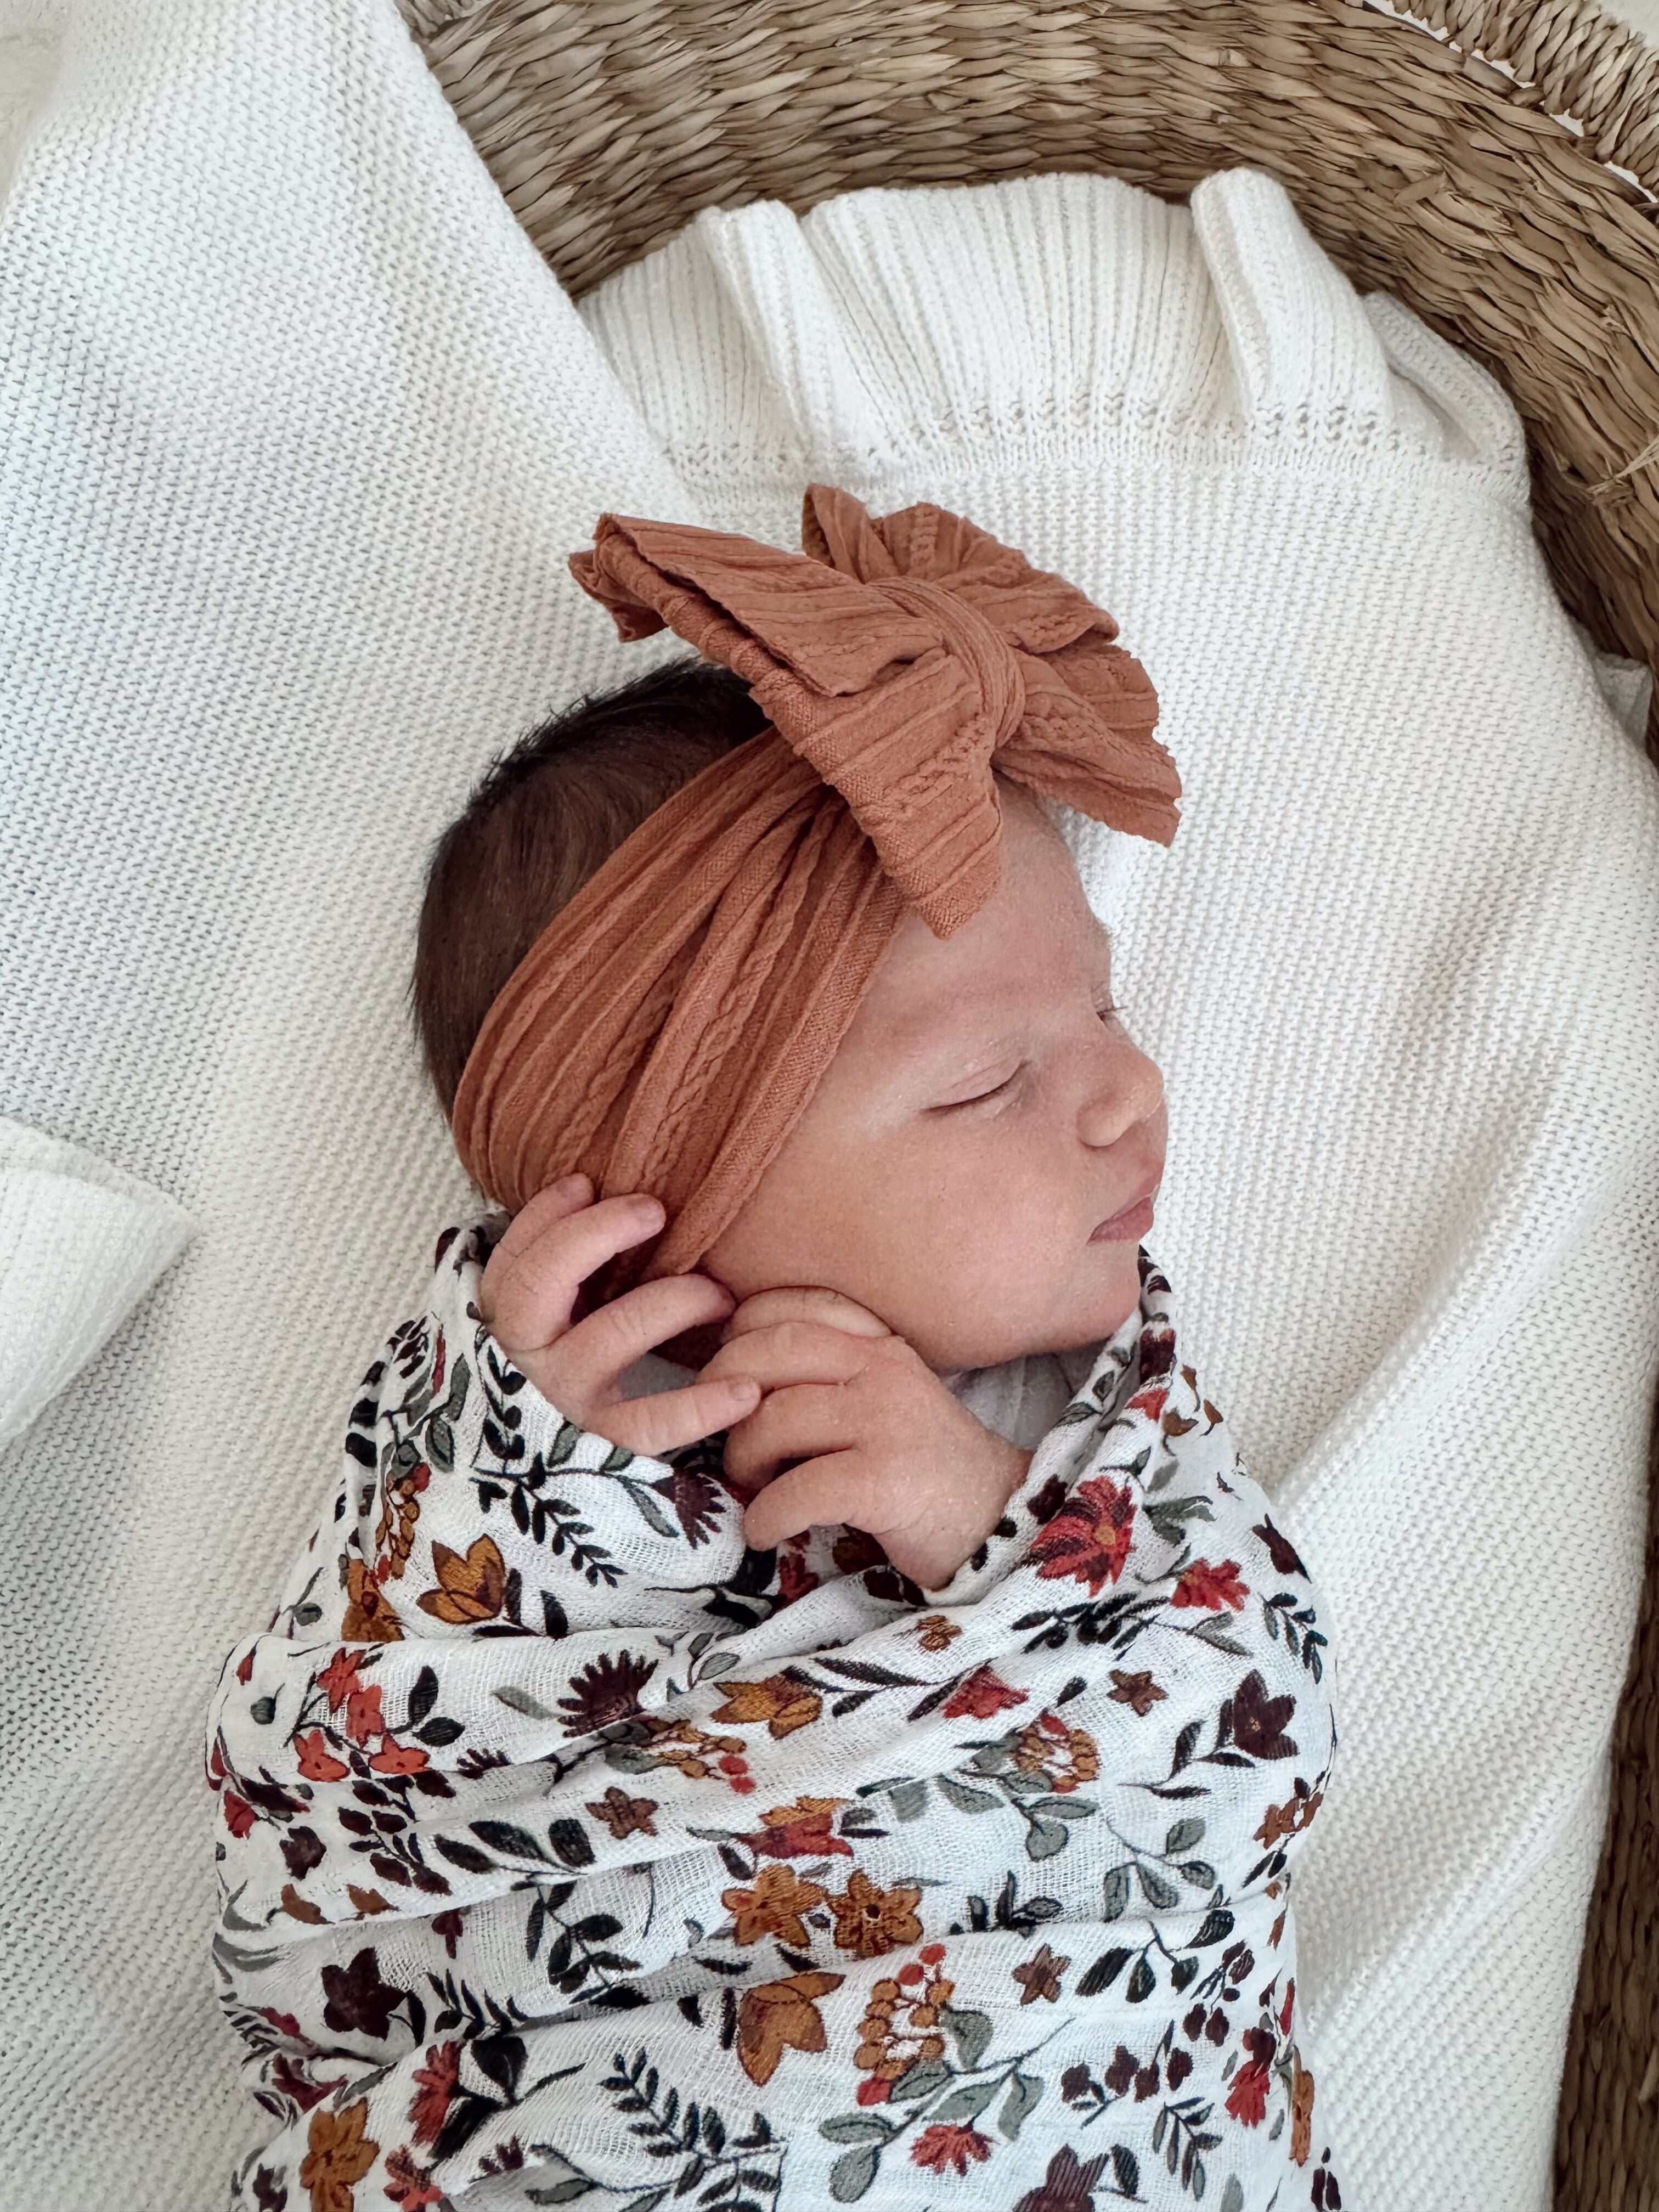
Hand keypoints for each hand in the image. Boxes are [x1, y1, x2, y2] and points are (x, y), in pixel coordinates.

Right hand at [476, 1174, 761, 1455]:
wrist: (522, 1511)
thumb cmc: (553, 1397)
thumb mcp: (538, 1337)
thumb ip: (551, 1285)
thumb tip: (584, 1202)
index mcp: (499, 1333)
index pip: (510, 1261)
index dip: (544, 1215)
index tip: (586, 1182)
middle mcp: (520, 1368)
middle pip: (539, 1286)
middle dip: (595, 1236)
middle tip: (654, 1210)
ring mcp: (558, 1410)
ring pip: (606, 1338)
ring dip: (671, 1301)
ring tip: (721, 1293)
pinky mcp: (599, 1457)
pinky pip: (649, 1426)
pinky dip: (701, 1406)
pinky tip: (746, 1390)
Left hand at [699, 1287, 1034, 1591]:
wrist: (998, 1521)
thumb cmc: (925, 1464)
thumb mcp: (888, 1395)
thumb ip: (835, 1372)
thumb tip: (741, 1371)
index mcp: (879, 1346)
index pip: (794, 1306)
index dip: (743, 1331)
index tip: (729, 1371)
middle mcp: (883, 1372)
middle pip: (770, 1354)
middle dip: (725, 1393)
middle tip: (720, 1433)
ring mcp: (887, 1424)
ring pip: (775, 1419)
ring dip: (742, 1457)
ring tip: (750, 1483)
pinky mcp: (886, 1483)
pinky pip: (799, 1491)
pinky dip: (767, 1515)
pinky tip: (766, 1530)